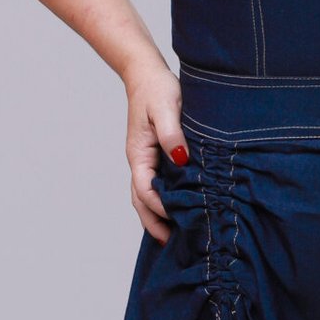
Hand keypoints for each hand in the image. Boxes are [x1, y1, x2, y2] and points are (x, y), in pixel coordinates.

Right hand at [126, 65, 187, 241]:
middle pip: (142, 200)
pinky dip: (165, 202)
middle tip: (172, 245)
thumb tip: (180, 159)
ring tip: (176, 237)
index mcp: (138, 153)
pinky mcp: (156, 157)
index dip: (158, 208)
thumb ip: (172, 133)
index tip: (176, 222)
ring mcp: (146, 161)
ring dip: (158, 217)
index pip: (144, 189)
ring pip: (148, 196)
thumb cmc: (157, 89)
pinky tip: (180, 210)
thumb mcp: (166, 108)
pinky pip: (157, 185)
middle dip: (154, 223)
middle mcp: (140, 161)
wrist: (147, 74)